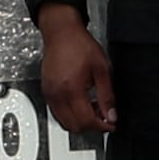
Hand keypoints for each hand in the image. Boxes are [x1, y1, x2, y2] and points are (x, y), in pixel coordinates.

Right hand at [35, 2, 116, 136]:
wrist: (61, 33)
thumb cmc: (79, 45)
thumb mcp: (102, 69)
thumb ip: (107, 96)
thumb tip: (112, 115)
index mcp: (72, 89)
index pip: (86, 121)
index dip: (101, 126)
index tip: (111, 124)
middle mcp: (57, 95)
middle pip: (74, 126)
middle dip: (91, 126)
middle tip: (104, 116)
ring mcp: (50, 95)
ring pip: (64, 122)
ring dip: (80, 121)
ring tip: (93, 109)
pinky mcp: (46, 92)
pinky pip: (57, 113)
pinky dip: (70, 115)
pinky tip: (81, 103)